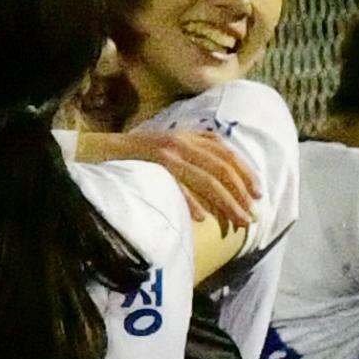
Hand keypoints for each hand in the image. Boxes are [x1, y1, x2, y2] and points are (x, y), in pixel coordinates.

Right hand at [94, 123, 260, 237]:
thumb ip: (195, 155)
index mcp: (190, 136)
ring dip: (226, 203)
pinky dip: (192, 201)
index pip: (227, 154)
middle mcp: (183, 142)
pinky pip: (178, 185)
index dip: (246, 174)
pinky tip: (202, 218)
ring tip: (237, 222)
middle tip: (251, 217)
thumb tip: (224, 180)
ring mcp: (168, 153)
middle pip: (222, 169)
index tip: (258, 195)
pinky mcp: (152, 165)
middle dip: (240, 195)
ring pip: (207, 180)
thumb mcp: (171, 148)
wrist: (100, 150)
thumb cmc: (139, 156)